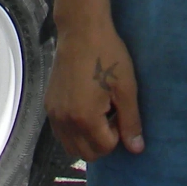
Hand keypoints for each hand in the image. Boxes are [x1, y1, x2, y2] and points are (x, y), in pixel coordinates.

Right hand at [45, 20, 143, 161]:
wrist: (81, 31)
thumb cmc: (108, 56)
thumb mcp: (126, 88)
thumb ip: (131, 121)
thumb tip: (137, 149)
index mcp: (84, 118)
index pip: (104, 148)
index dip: (118, 135)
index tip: (120, 113)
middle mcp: (64, 121)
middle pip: (85, 154)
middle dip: (102, 142)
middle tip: (111, 114)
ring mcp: (53, 114)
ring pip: (70, 147)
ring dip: (87, 139)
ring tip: (99, 112)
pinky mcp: (49, 105)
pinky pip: (61, 133)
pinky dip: (74, 131)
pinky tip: (86, 107)